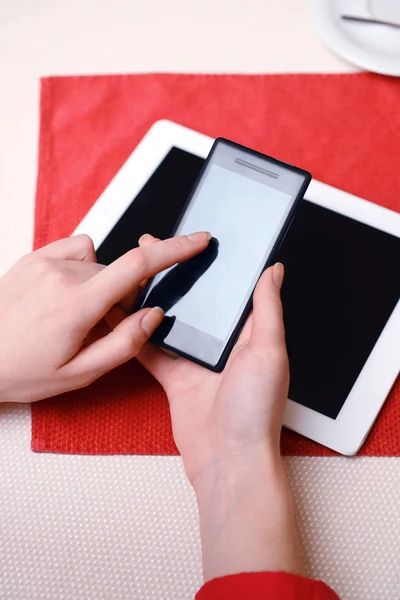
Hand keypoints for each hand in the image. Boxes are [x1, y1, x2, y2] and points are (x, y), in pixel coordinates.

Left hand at [0, 232, 209, 402]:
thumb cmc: (24, 370)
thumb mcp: (80, 373)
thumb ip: (125, 344)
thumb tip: (154, 313)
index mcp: (77, 305)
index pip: (138, 266)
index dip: (175, 249)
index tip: (198, 240)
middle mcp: (62, 275)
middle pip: (120, 273)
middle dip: (123, 298)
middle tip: (96, 327)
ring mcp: (45, 262)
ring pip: (100, 265)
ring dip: (101, 286)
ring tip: (74, 313)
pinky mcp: (35, 256)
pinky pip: (79, 250)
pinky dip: (83, 268)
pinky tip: (66, 291)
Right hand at [138, 236, 288, 485]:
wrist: (229, 461)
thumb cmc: (256, 412)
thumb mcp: (269, 351)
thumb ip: (267, 309)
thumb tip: (274, 271)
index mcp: (250, 335)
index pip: (230, 290)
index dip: (212, 265)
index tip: (194, 242)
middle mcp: (223, 345)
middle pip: (195, 302)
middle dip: (174, 276)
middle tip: (153, 250)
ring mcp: (196, 361)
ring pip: (169, 322)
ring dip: (152, 299)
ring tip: (133, 275)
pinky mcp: (175, 378)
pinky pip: (151, 351)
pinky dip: (136, 335)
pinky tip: (121, 316)